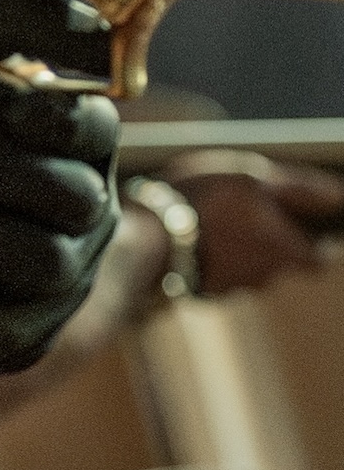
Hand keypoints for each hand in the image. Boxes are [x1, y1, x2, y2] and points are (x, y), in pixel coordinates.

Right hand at [165, 154, 343, 296]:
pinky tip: (194, 239)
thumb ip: (300, 189)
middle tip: (249, 216)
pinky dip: (212, 261)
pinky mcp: (201, 292)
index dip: (316, 244)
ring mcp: (231, 288)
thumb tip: (339, 197)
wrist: (144, 238)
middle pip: (281, 264)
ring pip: (247, 270)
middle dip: (271, 244)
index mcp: (286, 252)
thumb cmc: (202, 201)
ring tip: (215, 223)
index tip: (304, 230)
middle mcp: (264, 277)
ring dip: (239, 252)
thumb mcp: (253, 178)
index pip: (319, 258)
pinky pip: (216, 275)